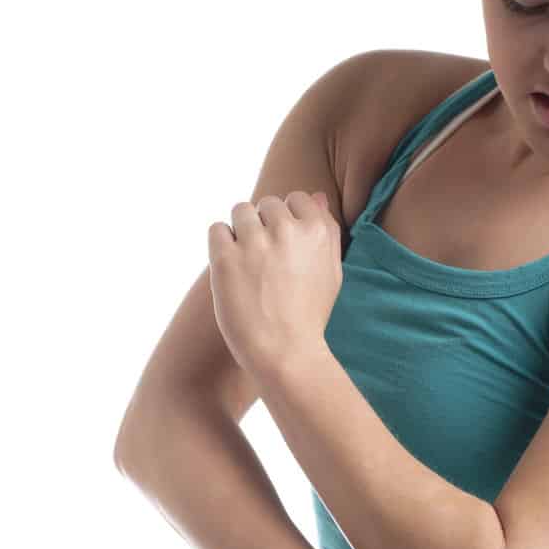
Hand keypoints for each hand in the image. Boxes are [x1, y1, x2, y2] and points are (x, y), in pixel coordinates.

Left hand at [207, 191, 342, 378]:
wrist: (285, 352)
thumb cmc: (310, 314)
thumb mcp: (331, 271)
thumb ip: (327, 230)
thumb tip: (318, 196)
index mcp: (317, 231)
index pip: (296, 198)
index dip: (288, 221)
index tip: (285, 247)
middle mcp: (287, 231)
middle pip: (267, 204)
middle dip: (264, 226)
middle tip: (265, 261)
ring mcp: (255, 243)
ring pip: (240, 211)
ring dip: (241, 231)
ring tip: (247, 263)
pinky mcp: (225, 258)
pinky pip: (217, 229)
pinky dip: (221, 245)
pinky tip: (232, 268)